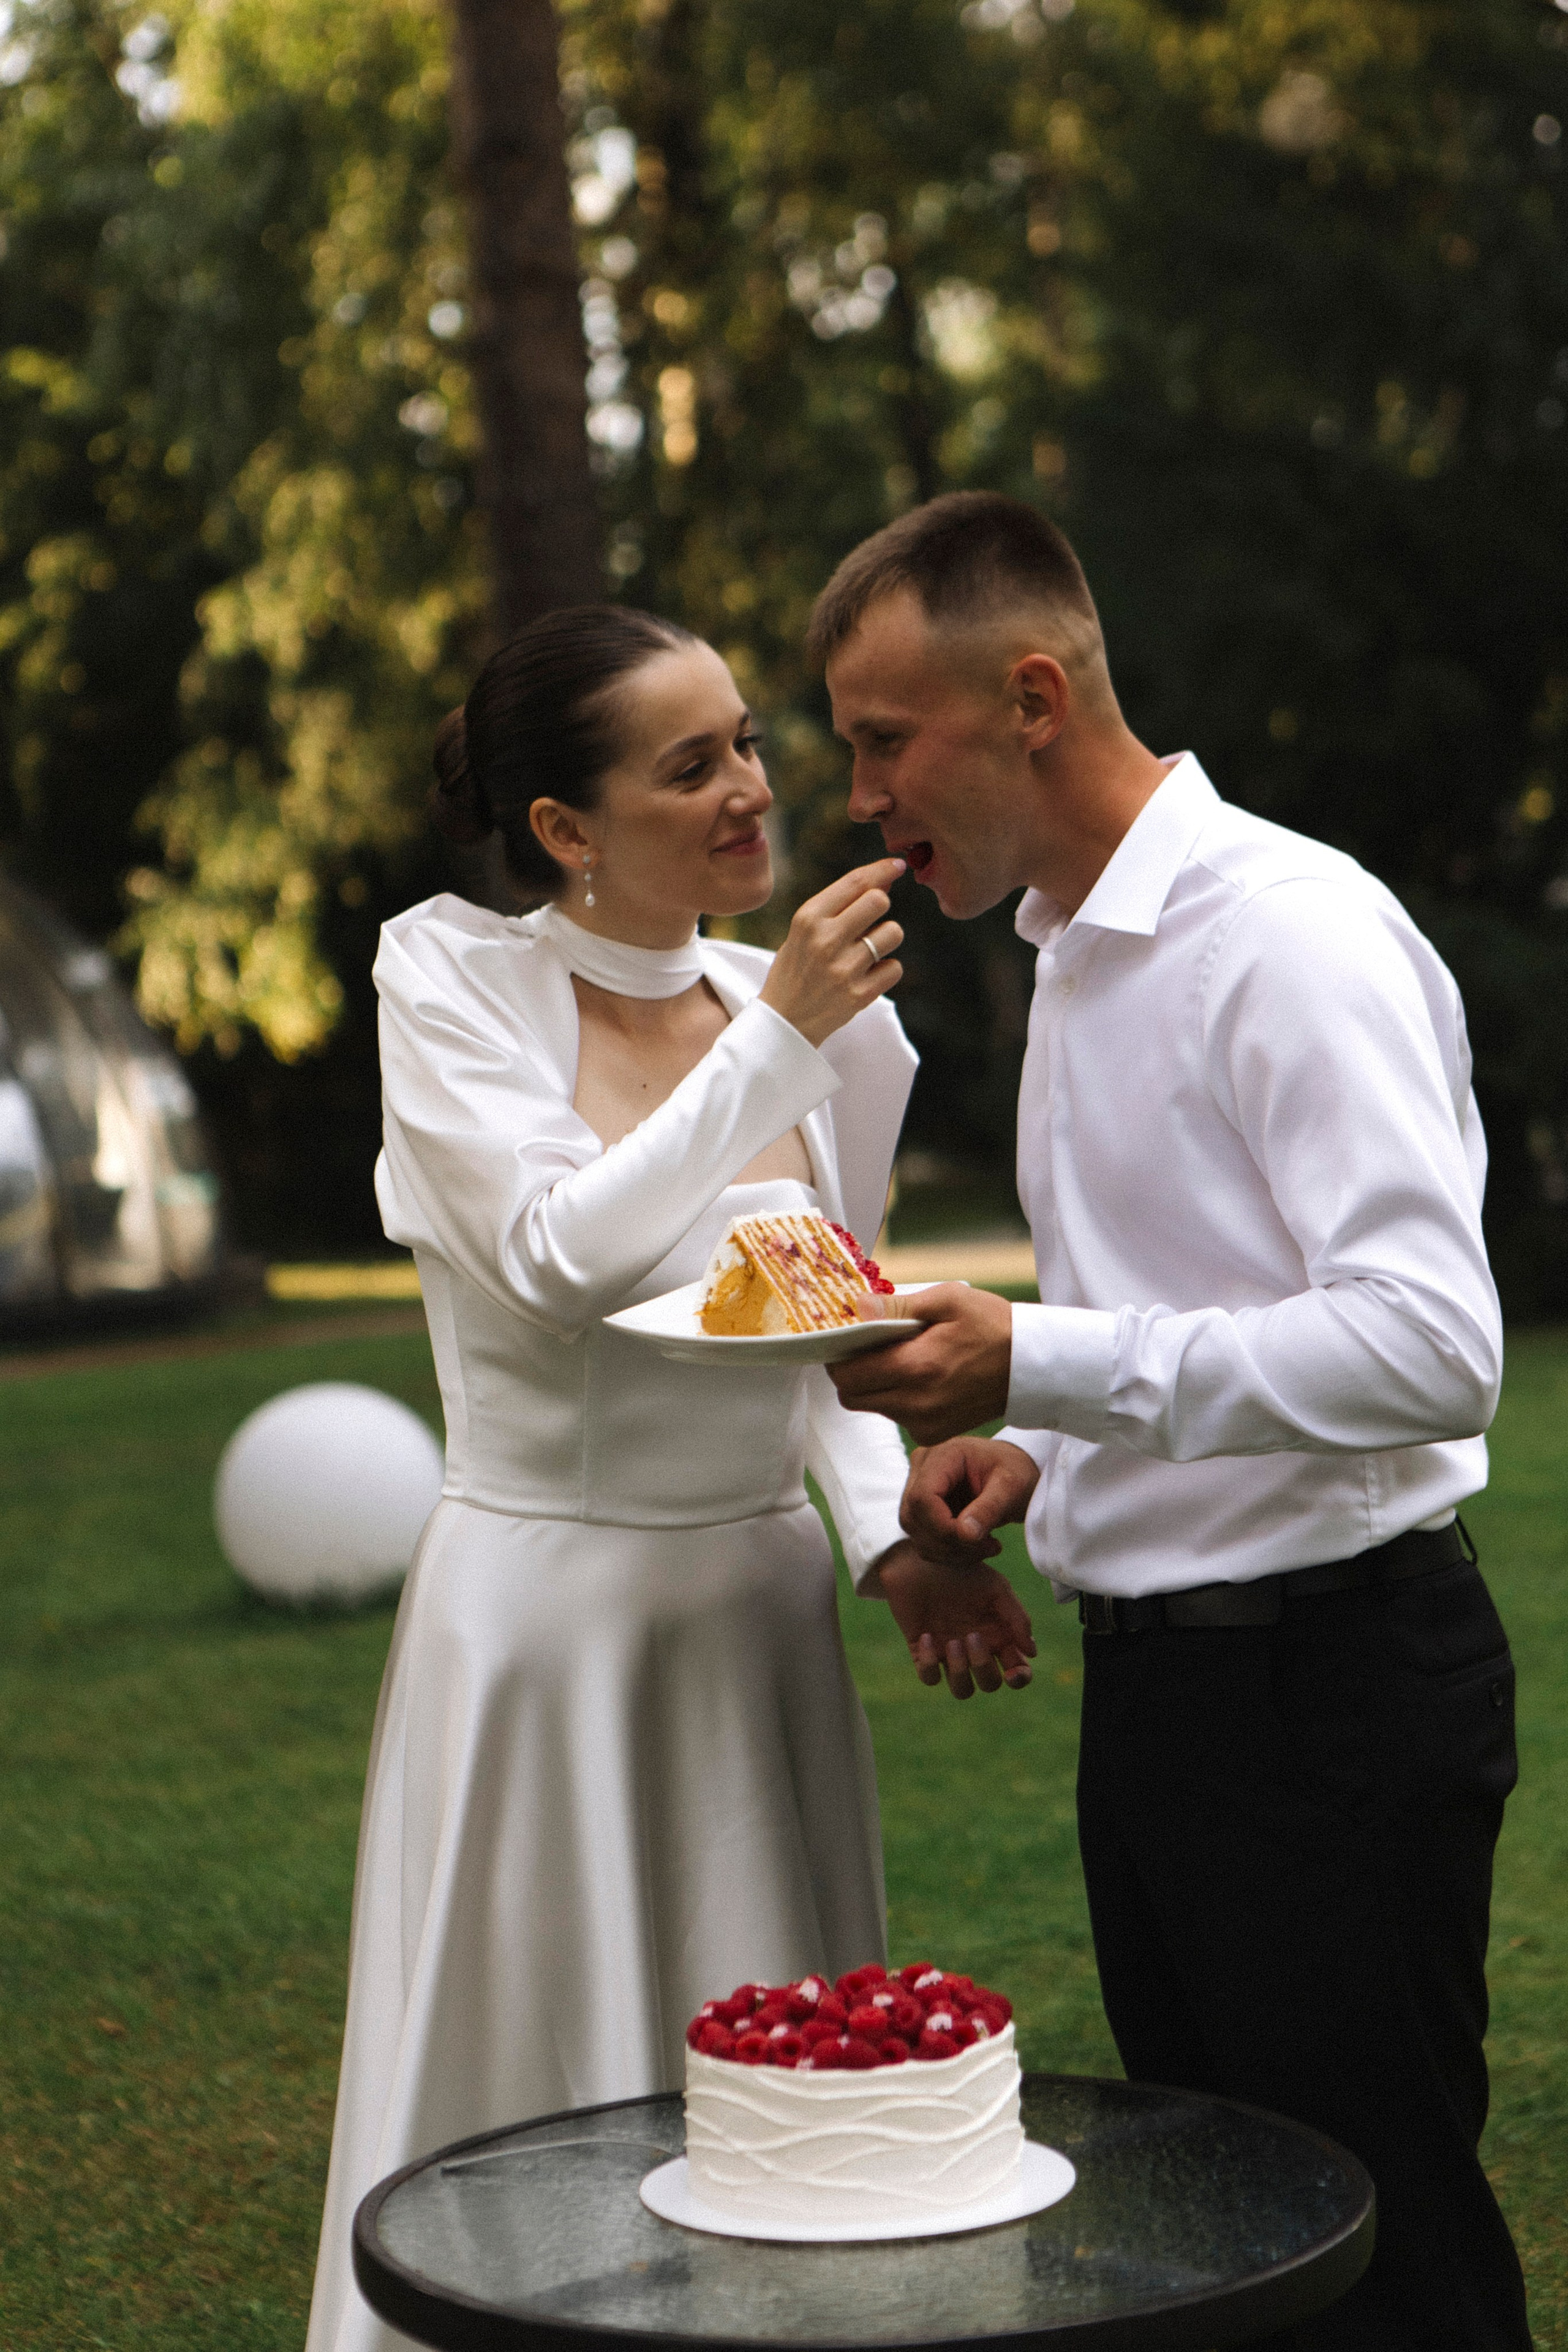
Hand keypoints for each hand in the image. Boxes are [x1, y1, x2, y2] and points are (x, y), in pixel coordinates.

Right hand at [757, 858, 905, 1046]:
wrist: (783, 1022)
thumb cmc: (796, 968)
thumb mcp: (805, 931)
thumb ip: (840, 906)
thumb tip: (884, 882)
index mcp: (807, 918)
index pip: (855, 883)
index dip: (881, 869)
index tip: (897, 866)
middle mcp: (825, 940)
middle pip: (878, 901)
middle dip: (880, 907)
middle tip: (868, 923)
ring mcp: (843, 968)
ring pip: (893, 932)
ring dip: (885, 939)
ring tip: (866, 953)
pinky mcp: (859, 995)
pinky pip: (895, 967)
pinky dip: (886, 970)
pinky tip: (867, 976)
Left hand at [828, 1284, 1012, 1443]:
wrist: (1031, 1366)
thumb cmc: (993, 1326)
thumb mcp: (948, 1300)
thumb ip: (897, 1306)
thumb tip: (858, 1308)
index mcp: (916, 1367)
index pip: (848, 1375)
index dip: (837, 1356)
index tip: (845, 1340)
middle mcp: (916, 1403)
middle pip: (852, 1396)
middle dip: (850, 1372)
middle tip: (867, 1348)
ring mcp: (924, 1423)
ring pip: (872, 1407)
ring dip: (874, 1384)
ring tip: (901, 1358)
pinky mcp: (933, 1433)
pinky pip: (896, 1417)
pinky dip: (895, 1398)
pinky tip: (918, 1376)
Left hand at [875, 1539, 1036, 1698]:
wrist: (924, 1553)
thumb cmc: (964, 1569)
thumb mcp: (997, 1587)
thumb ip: (1017, 1618)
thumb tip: (1031, 1652)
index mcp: (998, 1637)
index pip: (1016, 1670)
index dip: (1019, 1678)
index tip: (1012, 1671)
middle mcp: (975, 1651)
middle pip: (989, 1683)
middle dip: (984, 1668)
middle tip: (973, 1637)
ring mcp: (949, 1654)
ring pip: (962, 1689)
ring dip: (960, 1671)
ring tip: (953, 1641)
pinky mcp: (922, 1652)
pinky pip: (929, 1677)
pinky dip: (929, 1662)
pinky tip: (927, 1635)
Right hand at [901, 1437, 1040, 1569]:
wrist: (1013, 1474)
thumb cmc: (1015, 1472)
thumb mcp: (1011, 1486)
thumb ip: (989, 1508)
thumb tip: (965, 1534)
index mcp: (942, 1454)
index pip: (922, 1497)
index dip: (942, 1527)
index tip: (976, 1541)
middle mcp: (921, 1468)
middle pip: (914, 1516)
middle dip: (949, 1542)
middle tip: (987, 1548)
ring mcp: (916, 1487)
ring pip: (915, 1531)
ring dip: (949, 1551)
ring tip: (985, 1547)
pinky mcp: (921, 1508)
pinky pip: (923, 1538)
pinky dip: (948, 1552)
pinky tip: (974, 1547)